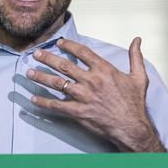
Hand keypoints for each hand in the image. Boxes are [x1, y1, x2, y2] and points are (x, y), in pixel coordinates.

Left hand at [26, 37, 165, 151]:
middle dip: (47, 58)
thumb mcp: (139, 77)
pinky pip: (57, 106)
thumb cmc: (134, 103)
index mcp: (104, 70)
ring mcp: (84, 96)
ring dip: (41, 77)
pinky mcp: (79, 112)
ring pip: (58, 83)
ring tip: (29, 72)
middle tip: (35, 54)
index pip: (82, 52)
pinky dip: (44, 102)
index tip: (58, 43)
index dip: (68, 45)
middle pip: (64, 65)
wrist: (132, 127)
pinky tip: (34, 98)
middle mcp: (91, 81)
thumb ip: (135, 57)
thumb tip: (137, 40)